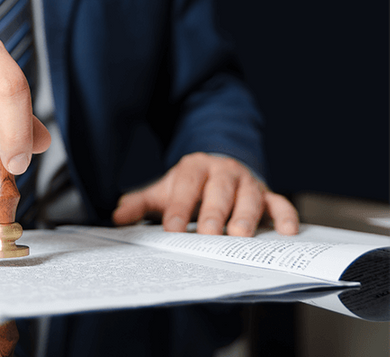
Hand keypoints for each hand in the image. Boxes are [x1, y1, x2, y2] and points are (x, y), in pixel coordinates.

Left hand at [112, 152, 298, 235]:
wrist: (218, 169)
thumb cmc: (189, 187)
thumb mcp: (163, 191)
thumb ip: (140, 204)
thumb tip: (116, 218)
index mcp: (195, 168)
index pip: (187, 185)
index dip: (179, 206)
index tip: (172, 228)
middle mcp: (224, 172)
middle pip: (220, 191)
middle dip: (214, 213)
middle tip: (209, 234)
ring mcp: (247, 182)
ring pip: (250, 197)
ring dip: (246, 216)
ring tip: (240, 236)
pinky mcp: (268, 194)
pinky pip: (280, 203)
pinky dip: (286, 216)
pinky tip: (286, 232)